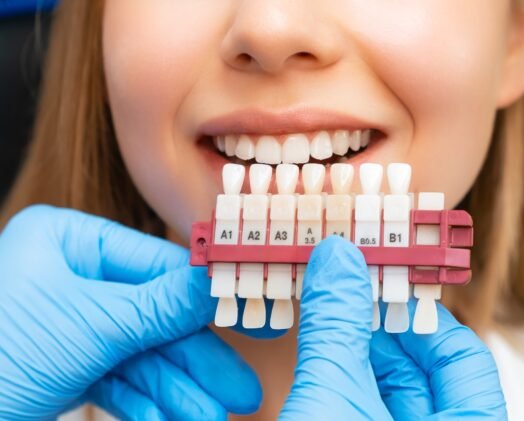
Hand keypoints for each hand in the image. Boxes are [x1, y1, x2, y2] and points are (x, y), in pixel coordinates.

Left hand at [0, 206, 260, 419]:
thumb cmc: (0, 354)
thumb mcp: (91, 325)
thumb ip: (162, 305)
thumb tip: (220, 282)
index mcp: (69, 239)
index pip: (156, 262)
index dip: (202, 293)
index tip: (246, 313)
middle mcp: (72, 272)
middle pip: (153, 314)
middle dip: (196, 357)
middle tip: (239, 387)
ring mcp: (71, 318)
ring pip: (140, 352)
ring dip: (177, 388)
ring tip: (210, 416)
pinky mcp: (67, 360)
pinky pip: (118, 376)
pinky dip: (146, 399)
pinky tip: (172, 417)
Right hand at [280, 236, 505, 419]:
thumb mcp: (329, 396)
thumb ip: (334, 324)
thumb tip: (337, 256)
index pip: (462, 356)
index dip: (418, 312)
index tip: (383, 284)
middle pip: (425, 371)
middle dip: (379, 329)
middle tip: (346, 294)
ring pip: (393, 392)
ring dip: (358, 354)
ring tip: (328, 319)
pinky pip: (370, 408)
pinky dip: (349, 381)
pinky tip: (323, 357)